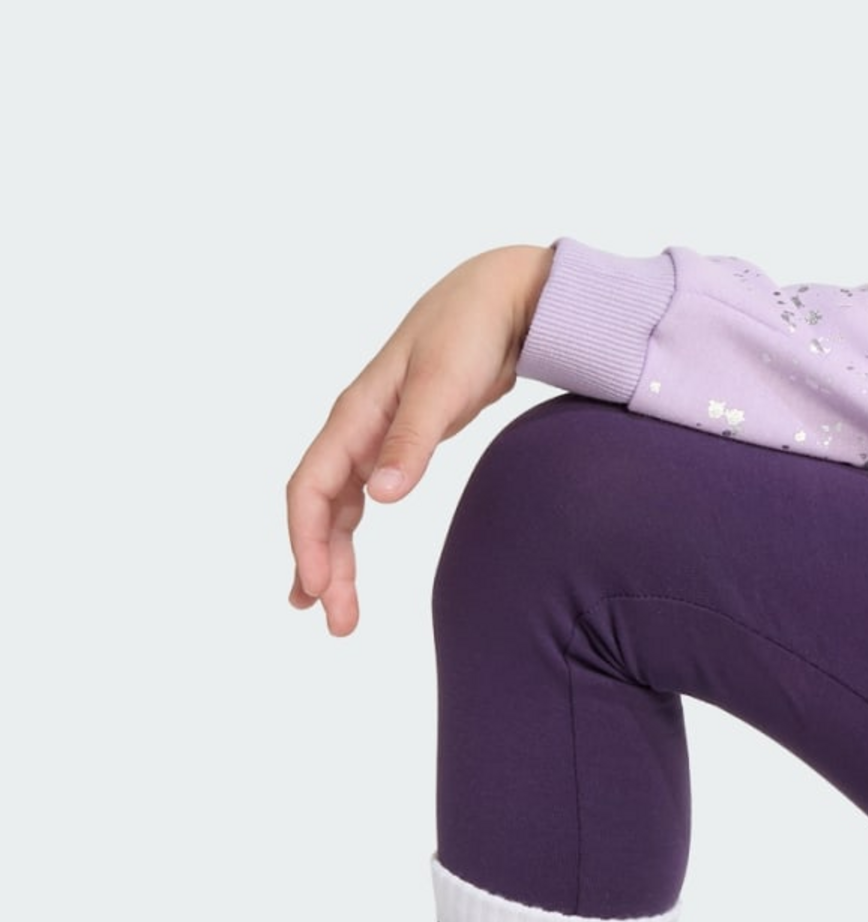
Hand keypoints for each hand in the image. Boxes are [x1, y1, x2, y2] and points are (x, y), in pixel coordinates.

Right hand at [286, 243, 555, 638]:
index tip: (318, 589)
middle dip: (320, 565)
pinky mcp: (401, 440)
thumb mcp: (441, 385)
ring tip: (336, 612)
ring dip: (334, 557)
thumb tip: (379, 498)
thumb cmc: (470, 331)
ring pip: (339, 508)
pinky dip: (351, 532)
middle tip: (335, 624)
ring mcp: (376, 435)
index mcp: (355, 415)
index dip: (307, 541)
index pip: (312, 488)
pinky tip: (347, 562)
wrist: (507, 297)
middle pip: (321, 508)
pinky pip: (361, 496)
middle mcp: (356, 427)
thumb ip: (411, 441)